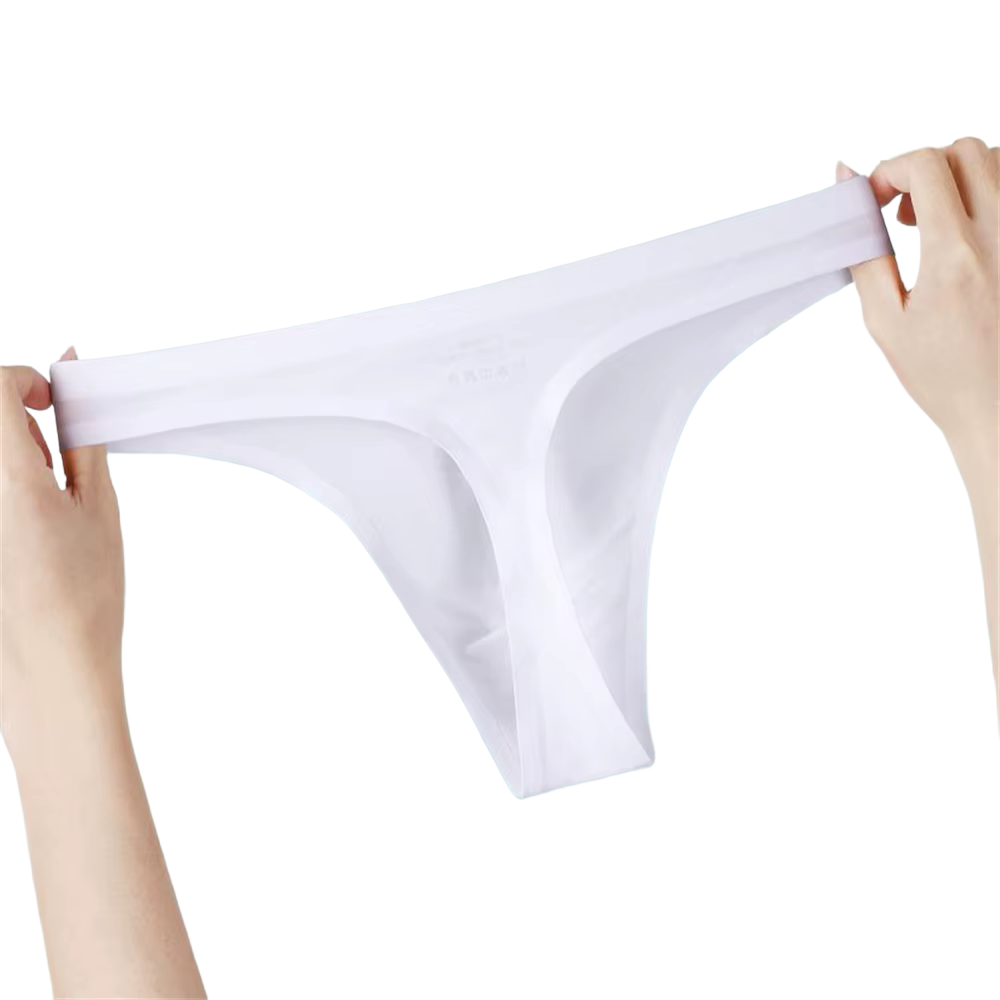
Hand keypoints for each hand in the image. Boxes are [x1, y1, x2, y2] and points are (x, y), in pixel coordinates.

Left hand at [0, 345, 125, 764]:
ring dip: (5, 456)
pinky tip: (20, 524)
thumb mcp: (101, 510)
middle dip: (14, 420)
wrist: (51, 667)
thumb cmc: (83, 597)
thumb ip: (83, 441)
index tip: (50, 401)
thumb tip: (77, 389)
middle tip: (51, 454)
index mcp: (8, 478)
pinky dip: (0, 489)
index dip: (25, 382)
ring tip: (39, 496)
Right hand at [834, 139, 998, 447]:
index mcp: (955, 257)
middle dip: (925, 167)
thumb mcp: (885, 322)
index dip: (890, 169)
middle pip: (967, 150)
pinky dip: (989, 198)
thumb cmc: (944, 378)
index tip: (875, 198)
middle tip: (904, 210)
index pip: (926, 165)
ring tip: (938, 223)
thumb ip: (865, 255)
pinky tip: (972, 234)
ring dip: (960, 178)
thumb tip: (850, 196)